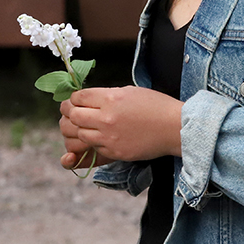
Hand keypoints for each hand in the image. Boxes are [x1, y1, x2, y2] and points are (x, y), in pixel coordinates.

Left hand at [59, 85, 181, 162]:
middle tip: (72, 113)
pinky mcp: (114, 152)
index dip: (73, 98)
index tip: (75, 100)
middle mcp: (106, 118)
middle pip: (73, 116)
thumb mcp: (129, 91)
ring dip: (79, 130)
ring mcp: (109, 138)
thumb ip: (106, 95)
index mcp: (110, 98)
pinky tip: (100, 137)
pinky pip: (93, 148)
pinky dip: (92, 142)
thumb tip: (87, 99)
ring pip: (79, 134)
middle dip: (70, 113)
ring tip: (84, 126)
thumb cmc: (155, 105)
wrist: (174, 128)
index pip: (78, 97)